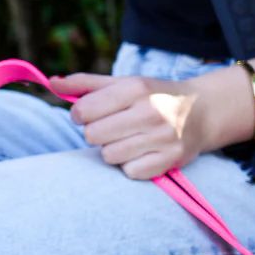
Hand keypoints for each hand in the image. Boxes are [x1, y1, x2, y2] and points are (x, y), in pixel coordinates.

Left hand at [51, 68, 254, 179]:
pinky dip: (131, 165)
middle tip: (113, 126)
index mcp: (135, 88)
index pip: (83, 111)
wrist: (203, 111)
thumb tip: (51, 82)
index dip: (80, 115)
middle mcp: (151, 112)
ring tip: (129, 138)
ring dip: (113, 149)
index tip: (90, 113)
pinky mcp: (171, 160)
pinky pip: (129, 172)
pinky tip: (143, 151)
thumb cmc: (152, 96)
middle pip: (93, 136)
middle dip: (97, 132)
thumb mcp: (122, 83)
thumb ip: (84, 83)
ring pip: (109, 156)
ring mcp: (163, 138)